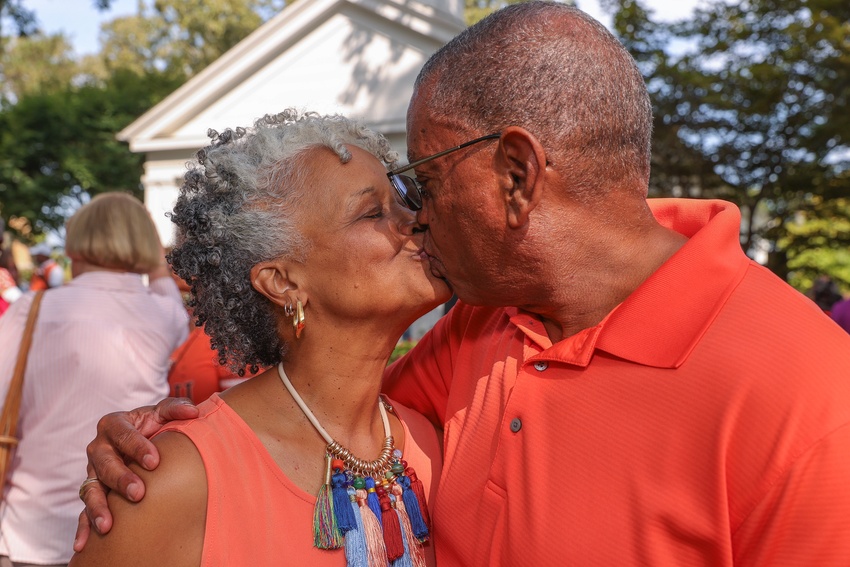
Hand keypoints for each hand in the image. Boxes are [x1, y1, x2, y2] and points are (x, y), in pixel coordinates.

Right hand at [73, 397, 198, 550]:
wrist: (142, 440)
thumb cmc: (153, 425)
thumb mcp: (162, 413)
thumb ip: (175, 408)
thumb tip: (193, 412)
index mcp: (114, 425)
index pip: (123, 434)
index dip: (137, 447)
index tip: (154, 461)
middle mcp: (99, 448)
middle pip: (105, 463)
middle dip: (120, 478)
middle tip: (138, 493)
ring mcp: (93, 472)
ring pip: (91, 489)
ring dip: (98, 507)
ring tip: (108, 525)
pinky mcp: (93, 492)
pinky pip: (84, 511)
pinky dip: (83, 527)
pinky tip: (84, 545)